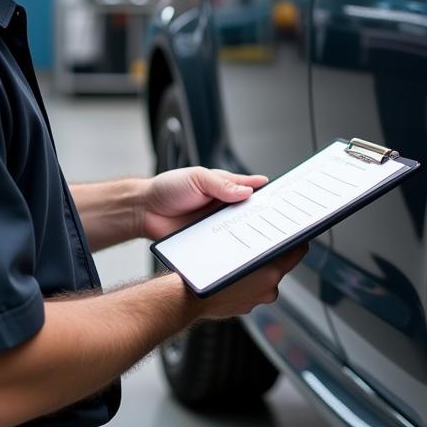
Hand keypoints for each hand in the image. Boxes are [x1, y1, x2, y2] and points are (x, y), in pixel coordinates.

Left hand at [142, 167, 268, 240]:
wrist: (144, 211)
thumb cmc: (168, 188)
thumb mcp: (197, 178)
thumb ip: (222, 184)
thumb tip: (247, 191)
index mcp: (224, 187)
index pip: (251, 189)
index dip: (266, 193)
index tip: (281, 197)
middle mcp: (224, 207)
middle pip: (250, 212)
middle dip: (262, 216)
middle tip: (275, 220)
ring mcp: (217, 225)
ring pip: (239, 230)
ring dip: (247, 233)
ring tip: (259, 236)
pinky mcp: (208, 241)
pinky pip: (224, 246)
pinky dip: (231, 248)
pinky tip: (237, 249)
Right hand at [197, 243, 308, 319]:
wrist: (188, 298)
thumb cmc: (209, 272)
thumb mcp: (235, 247)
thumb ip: (256, 241)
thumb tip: (267, 233)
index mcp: (271, 271)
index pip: (298, 251)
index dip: (297, 239)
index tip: (295, 233)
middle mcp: (269, 288)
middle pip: (280, 265)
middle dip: (271, 255)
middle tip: (260, 243)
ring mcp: (258, 299)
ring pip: (265, 278)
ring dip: (257, 271)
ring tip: (241, 260)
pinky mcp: (246, 307)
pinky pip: (251, 290)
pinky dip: (245, 284)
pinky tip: (232, 277)